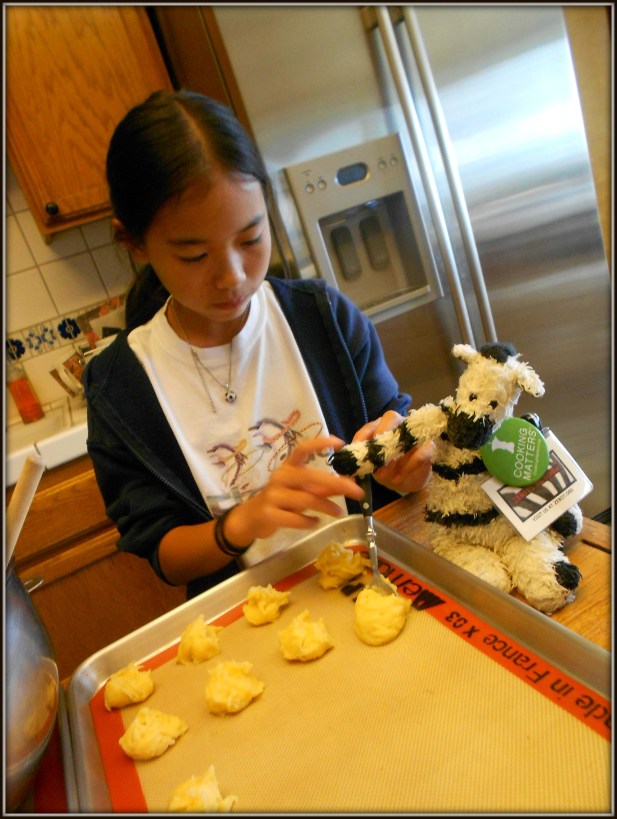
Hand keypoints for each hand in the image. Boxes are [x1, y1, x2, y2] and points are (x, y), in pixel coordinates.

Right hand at [225, 435, 364, 543]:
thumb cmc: (281, 500)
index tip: (340, 444)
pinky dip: (309, 521)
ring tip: (339, 512)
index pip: (303, 448)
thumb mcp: (301, 491)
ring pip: (306, 499)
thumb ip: (322, 488)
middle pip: (311, 476)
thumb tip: (348, 485)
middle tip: (356, 491)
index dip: (320, 443)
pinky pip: (295, 518)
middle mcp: (280, 477)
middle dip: (337, 484)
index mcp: (288, 467)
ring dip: (326, 506)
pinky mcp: (270, 514)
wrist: (251, 517)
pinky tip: (316, 522)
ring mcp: (274, 495)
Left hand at [352, 410, 432, 494]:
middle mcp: (399, 424)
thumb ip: (364, 459)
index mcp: (382, 426)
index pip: (370, 425)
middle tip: (373, 462)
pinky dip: (407, 468)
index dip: (362, 436)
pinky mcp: (429, 447)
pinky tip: (396, 480)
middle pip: (391, 418)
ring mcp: (416, 434)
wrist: (409, 480)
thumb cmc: (388, 468)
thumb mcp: (373, 464)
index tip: (355, 451)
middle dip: (380, 440)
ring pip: (405, 435)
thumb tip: (353, 463)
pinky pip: (420, 454)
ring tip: (383, 477)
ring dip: (393, 458)